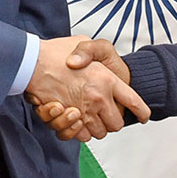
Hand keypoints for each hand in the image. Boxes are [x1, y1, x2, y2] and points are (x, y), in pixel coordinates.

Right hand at [25, 36, 147, 139]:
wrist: (33, 60)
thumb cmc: (59, 50)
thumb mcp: (85, 41)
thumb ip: (97, 51)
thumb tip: (99, 68)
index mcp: (107, 79)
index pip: (134, 102)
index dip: (141, 111)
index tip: (143, 116)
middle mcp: (98, 97)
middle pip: (117, 123)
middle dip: (113, 121)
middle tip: (106, 112)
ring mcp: (84, 111)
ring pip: (100, 133)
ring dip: (96, 127)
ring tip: (89, 115)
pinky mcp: (68, 120)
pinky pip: (81, 136)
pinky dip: (79, 131)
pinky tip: (76, 121)